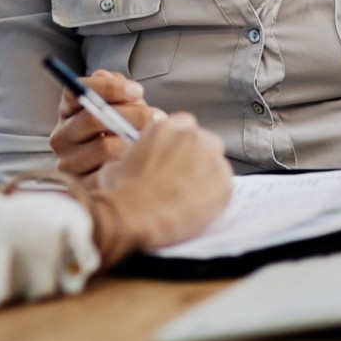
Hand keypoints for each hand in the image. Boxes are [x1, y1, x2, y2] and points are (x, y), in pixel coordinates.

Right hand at [48, 69, 160, 181]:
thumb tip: (109, 78)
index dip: (109, 88)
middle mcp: (61, 136)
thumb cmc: (121, 131)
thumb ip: (116, 88)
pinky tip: (141, 161)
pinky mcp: (81, 186)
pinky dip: (130, 165)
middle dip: (131, 114)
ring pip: (105, 146)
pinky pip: (110, 174)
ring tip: (152, 142)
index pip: (77, 91)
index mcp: (67, 110)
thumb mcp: (121, 106)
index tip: (137, 91)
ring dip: (134, 142)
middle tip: (156, 117)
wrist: (126, 173)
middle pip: (93, 117)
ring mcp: (68, 162)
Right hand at [87, 112, 231, 264]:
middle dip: (197, 157)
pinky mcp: (224, 184)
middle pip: (205, 141)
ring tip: (191, 195)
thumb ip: (130, 157)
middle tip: (183, 178)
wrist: (136, 216)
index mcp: (166, 127)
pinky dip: (215, 196)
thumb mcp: (116, 166)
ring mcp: (211, 159)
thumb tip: (128, 165)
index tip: (176, 155)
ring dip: (207, 176)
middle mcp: (192, 137)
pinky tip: (199, 207)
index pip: (184, 124)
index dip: (180, 142)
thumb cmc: (125, 193)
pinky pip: (225, 186)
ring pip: (217, 164)